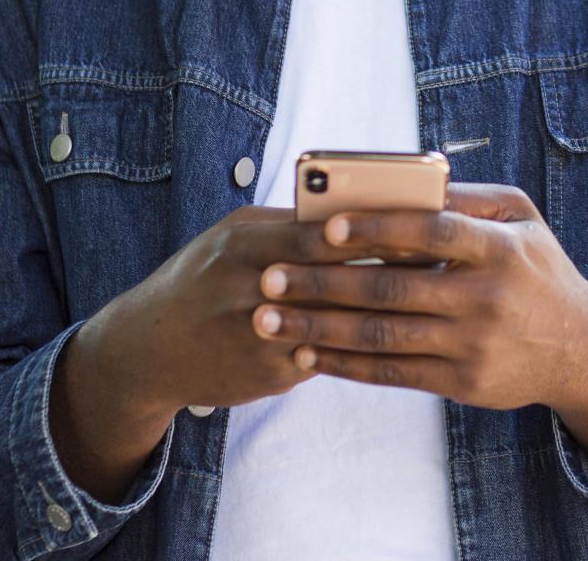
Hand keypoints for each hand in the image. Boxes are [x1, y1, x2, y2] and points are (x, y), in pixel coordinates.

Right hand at [51, 203, 415, 500]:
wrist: (147, 349)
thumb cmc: (202, 278)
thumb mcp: (233, 238)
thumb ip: (287, 226)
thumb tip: (355, 214)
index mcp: (246, 240)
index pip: (324, 233)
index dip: (375, 233)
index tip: (420, 228)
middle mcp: (249, 285)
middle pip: (337, 279)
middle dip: (390, 273)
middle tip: (440, 268)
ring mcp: (258, 333)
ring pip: (336, 323)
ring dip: (382, 314)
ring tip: (427, 303)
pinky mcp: (265, 372)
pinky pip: (323, 358)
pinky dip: (354, 348)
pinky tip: (388, 344)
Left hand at [247, 184, 587, 413]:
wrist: (578, 347)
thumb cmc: (536, 268)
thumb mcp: (520, 219)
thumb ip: (466, 198)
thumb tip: (406, 181)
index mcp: (498, 247)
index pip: (430, 233)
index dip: (377, 230)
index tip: (323, 227)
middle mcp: (485, 297)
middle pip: (391, 289)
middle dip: (322, 283)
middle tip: (268, 277)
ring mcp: (472, 344)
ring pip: (382, 335)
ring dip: (319, 327)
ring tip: (269, 318)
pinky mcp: (462, 382)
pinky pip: (393, 372)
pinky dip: (345, 363)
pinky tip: (308, 352)